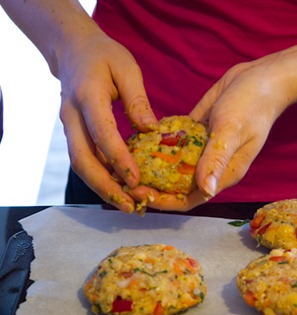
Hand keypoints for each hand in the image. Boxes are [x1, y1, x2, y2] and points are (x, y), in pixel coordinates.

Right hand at [58, 34, 156, 212]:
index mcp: (87, 97)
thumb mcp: (126, 68)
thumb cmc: (104, 56)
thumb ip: (138, 99)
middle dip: (106, 186)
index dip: (119, 159)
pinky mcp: (74, 134)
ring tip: (129, 206)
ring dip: (103, 189)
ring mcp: (69, 127)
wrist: (72, 50)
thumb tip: (151, 129)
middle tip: (131, 205)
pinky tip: (122, 190)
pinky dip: (101, 178)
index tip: (136, 179)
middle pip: (82, 160)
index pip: (102, 134)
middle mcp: (72, 116)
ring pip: (81, 166)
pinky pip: (85, 161)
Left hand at [130, 55, 295, 210]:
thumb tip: (205, 190)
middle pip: (180, 184)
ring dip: (155, 164)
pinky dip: (162, 141)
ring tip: (128, 160)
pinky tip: (141, 136)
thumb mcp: (231, 131)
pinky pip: (178, 141)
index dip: (166, 201)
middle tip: (125, 177)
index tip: (140, 194)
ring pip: (177, 164)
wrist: (263, 77)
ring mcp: (207, 147)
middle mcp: (213, 164)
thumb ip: (216, 160)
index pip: (191, 198)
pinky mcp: (201, 129)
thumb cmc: (252, 106)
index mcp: (224, 172)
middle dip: (155, 185)